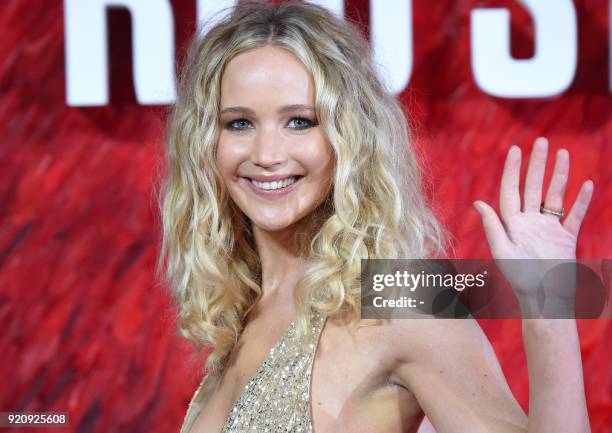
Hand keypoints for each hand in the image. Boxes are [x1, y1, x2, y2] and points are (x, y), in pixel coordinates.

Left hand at [473, 137, 593, 312]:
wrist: (545, 299)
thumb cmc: (520, 279)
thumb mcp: (502, 251)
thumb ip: (492, 226)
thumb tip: (478, 202)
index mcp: (511, 223)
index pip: (511, 190)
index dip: (512, 169)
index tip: (515, 149)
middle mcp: (529, 222)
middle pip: (533, 187)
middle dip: (537, 164)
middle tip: (541, 142)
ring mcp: (548, 229)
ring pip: (555, 196)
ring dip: (559, 175)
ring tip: (564, 153)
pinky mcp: (565, 238)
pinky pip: (574, 215)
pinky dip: (581, 200)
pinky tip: (585, 183)